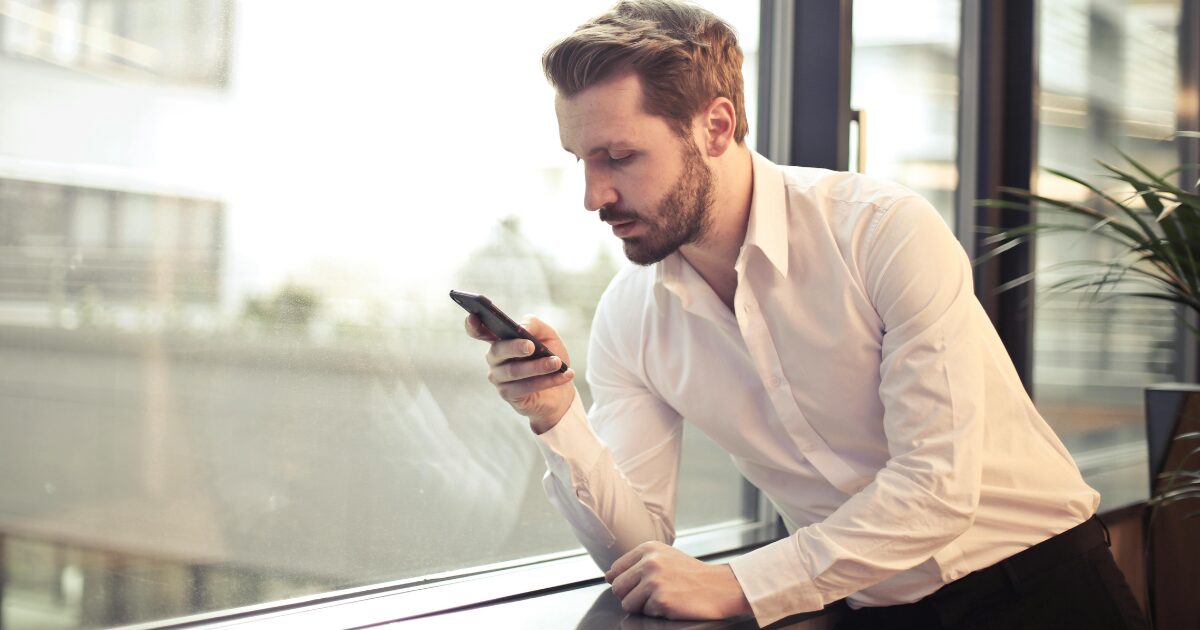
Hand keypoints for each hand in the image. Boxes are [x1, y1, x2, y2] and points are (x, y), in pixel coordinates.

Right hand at [464, 314, 575, 432]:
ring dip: (538, 367)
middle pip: (498, 350)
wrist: (562, 387)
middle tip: (531, 346)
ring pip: (514, 371)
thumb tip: (521, 328)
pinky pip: (525, 387)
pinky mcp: (508, 395)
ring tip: (557, 363)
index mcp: (500, 339)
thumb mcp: (548, 336)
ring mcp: (499, 378)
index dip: (472, 325)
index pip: (479, 331)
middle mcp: (495, 358)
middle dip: (515, 347)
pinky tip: (563, 376)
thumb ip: (534, 325)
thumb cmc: (551, 356)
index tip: (472, 316)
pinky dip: (547, 381)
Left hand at [606, 542, 751, 620]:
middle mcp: (649, 562)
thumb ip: (637, 563)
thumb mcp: (665, 557)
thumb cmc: (692, 574)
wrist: (720, 587)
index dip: (624, 582)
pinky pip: (645, 613)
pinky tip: (673, 604)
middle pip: (618, 588)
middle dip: (631, 596)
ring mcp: (655, 581)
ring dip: (643, 606)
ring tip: (663, 598)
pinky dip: (657, 613)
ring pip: (627, 604)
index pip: (615, 570)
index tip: (638, 585)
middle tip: (651, 595)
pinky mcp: (661, 601)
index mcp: (648, 548)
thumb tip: (609, 576)